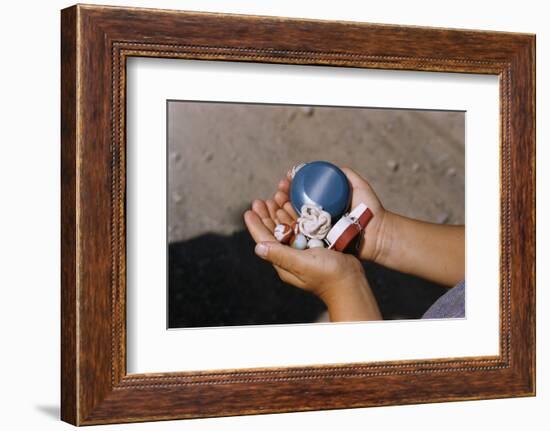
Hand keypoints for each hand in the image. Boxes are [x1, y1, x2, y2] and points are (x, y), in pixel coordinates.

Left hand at [243, 199, 381, 320]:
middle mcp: (290, 253)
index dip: (255, 225)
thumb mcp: (301, 264)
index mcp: (283, 260)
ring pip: (287, 226)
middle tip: (260, 200)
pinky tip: (293, 204)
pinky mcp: (315, 243)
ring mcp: (302, 248)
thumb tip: (258, 247)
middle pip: (273, 231)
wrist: (351, 282)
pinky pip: (301, 226)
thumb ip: (281, 255)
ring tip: (275, 197)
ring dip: (280, 212)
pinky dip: (295, 214)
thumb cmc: (327, 275)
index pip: (264, 239)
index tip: (249, 210)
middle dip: (267, 214)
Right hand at [274, 166, 388, 263]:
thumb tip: (328, 167)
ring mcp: (317, 233)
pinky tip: (279, 218)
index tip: (285, 179)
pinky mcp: (318, 245)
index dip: (290, 186)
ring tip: (275, 200)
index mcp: (323, 206)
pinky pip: (300, 236)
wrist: (378, 233)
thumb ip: (347, 175)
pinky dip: (287, 228)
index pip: (301, 194)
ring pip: (292, 220)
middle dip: (281, 197)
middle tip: (277, 191)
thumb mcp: (359, 186)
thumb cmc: (371, 210)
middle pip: (293, 206)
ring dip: (280, 210)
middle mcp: (318, 219)